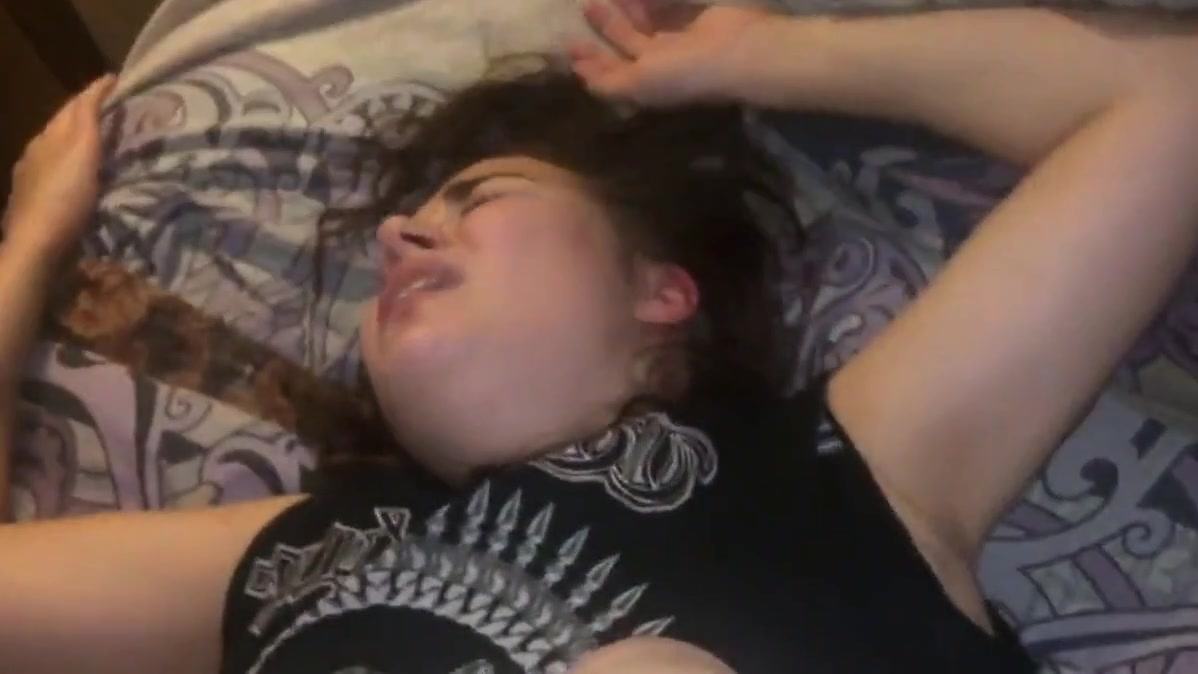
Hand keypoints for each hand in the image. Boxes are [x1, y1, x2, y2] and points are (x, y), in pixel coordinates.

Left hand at [2, 75, 115, 258]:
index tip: (119, 81)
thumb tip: (99, 83)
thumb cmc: (64, 197)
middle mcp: (37, 152)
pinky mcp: (39, 202)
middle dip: (89, 114)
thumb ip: (88, 118)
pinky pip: (60, 173)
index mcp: (48, 137)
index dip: (96, 92)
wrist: (36, 247)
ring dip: (82, 142)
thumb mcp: (81, 151)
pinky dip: (77, 166)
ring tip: (108, 142)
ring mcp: (35, 179)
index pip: (74, 105)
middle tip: (119, 111)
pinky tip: (86, 177)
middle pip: (65, 126)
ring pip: (61, 149)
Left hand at [568, 0, 774, 105]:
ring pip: (643, 26)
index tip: (569, 46)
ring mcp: (678, 44)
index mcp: (646, 89)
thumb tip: (582, 77)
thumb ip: (606, 84)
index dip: (591, 64)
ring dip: (623, 12)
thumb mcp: (636, 86)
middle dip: (605, 28)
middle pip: (626, 47)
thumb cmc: (681, 73)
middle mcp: (661, 68)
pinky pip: (662, 10)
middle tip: (587, 6)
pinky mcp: (692, 22)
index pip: (613, 77)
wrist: (735, 53)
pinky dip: (648, 4)